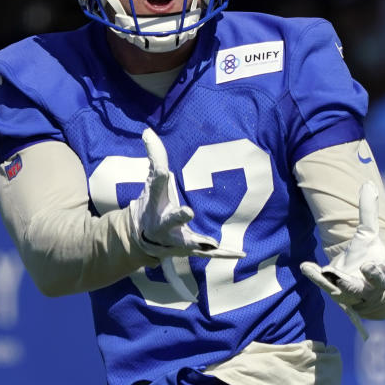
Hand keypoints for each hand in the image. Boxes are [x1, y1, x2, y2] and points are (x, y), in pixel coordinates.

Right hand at [129, 128, 244, 259]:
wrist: (142, 237)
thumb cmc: (152, 203)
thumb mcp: (152, 180)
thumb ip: (154, 156)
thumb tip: (147, 130)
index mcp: (155, 203)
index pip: (157, 185)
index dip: (160, 175)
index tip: (164, 169)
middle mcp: (163, 224)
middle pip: (170, 220)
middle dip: (178, 217)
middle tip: (187, 212)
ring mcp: (176, 239)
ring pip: (189, 242)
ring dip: (200, 242)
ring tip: (213, 242)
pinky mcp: (190, 249)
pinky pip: (209, 253)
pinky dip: (224, 253)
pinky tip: (242, 254)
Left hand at [301, 181, 384, 321]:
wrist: (360, 294)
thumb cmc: (367, 259)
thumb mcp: (367, 236)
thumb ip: (368, 213)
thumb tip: (368, 184)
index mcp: (384, 266)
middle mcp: (373, 283)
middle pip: (376, 281)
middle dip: (373, 275)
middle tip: (369, 267)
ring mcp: (356, 293)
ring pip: (350, 290)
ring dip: (344, 283)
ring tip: (334, 274)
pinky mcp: (338, 296)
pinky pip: (326, 286)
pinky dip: (316, 277)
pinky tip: (306, 266)